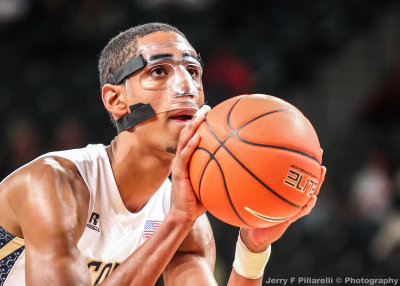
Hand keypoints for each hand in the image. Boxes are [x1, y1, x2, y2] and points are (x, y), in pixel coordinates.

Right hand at [170, 106, 210, 221]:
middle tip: (207, 107)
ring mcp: (179, 164)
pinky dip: (190, 145)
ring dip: (192, 126)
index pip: (193, 137)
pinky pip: (184, 156)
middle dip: (196, 118)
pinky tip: (198, 137)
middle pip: (187, 133)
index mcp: (189, 160)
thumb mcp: (211, 185)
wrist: (184, 215)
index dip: (200, 124)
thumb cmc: (199, 202)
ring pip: (184, 139)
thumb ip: (221, 176)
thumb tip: (242, 171)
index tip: (211, 113)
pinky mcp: (178, 172)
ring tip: (201, 115)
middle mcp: (182, 158)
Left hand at [241, 166, 326, 251]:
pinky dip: (307, 205)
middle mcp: (290, 200)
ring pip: (308, 196)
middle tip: (321, 162)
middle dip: (315, 173)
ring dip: (315, 185)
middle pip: (306, 185)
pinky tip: (312, 198)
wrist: (253, 234)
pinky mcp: (289, 218)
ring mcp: (292, 209)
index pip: (295, 177)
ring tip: (321, 174)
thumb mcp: (250, 197)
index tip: (310, 154)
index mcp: (283, 193)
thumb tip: (240, 165)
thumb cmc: (251, 212)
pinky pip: (300, 211)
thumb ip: (248, 185)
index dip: (303, 166)